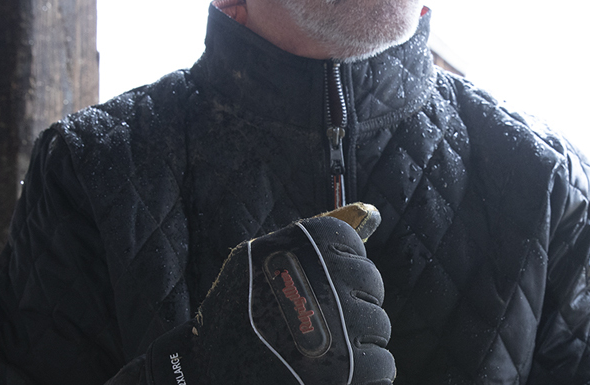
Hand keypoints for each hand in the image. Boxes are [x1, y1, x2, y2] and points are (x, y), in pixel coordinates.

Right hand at [147, 203, 394, 384]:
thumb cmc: (240, 311)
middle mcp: (326, 278)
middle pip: (370, 284)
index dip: (336, 270)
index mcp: (306, 244)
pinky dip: (362, 374)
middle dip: (349, 304)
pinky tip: (329, 373)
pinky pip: (381, 365)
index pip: (351, 245)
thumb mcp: (261, 257)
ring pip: (378, 325)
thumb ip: (317, 235)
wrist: (208, 370)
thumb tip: (373, 211)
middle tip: (316, 322)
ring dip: (354, 340)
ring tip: (317, 350)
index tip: (314, 287)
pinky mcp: (347, 369)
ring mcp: (339, 325)